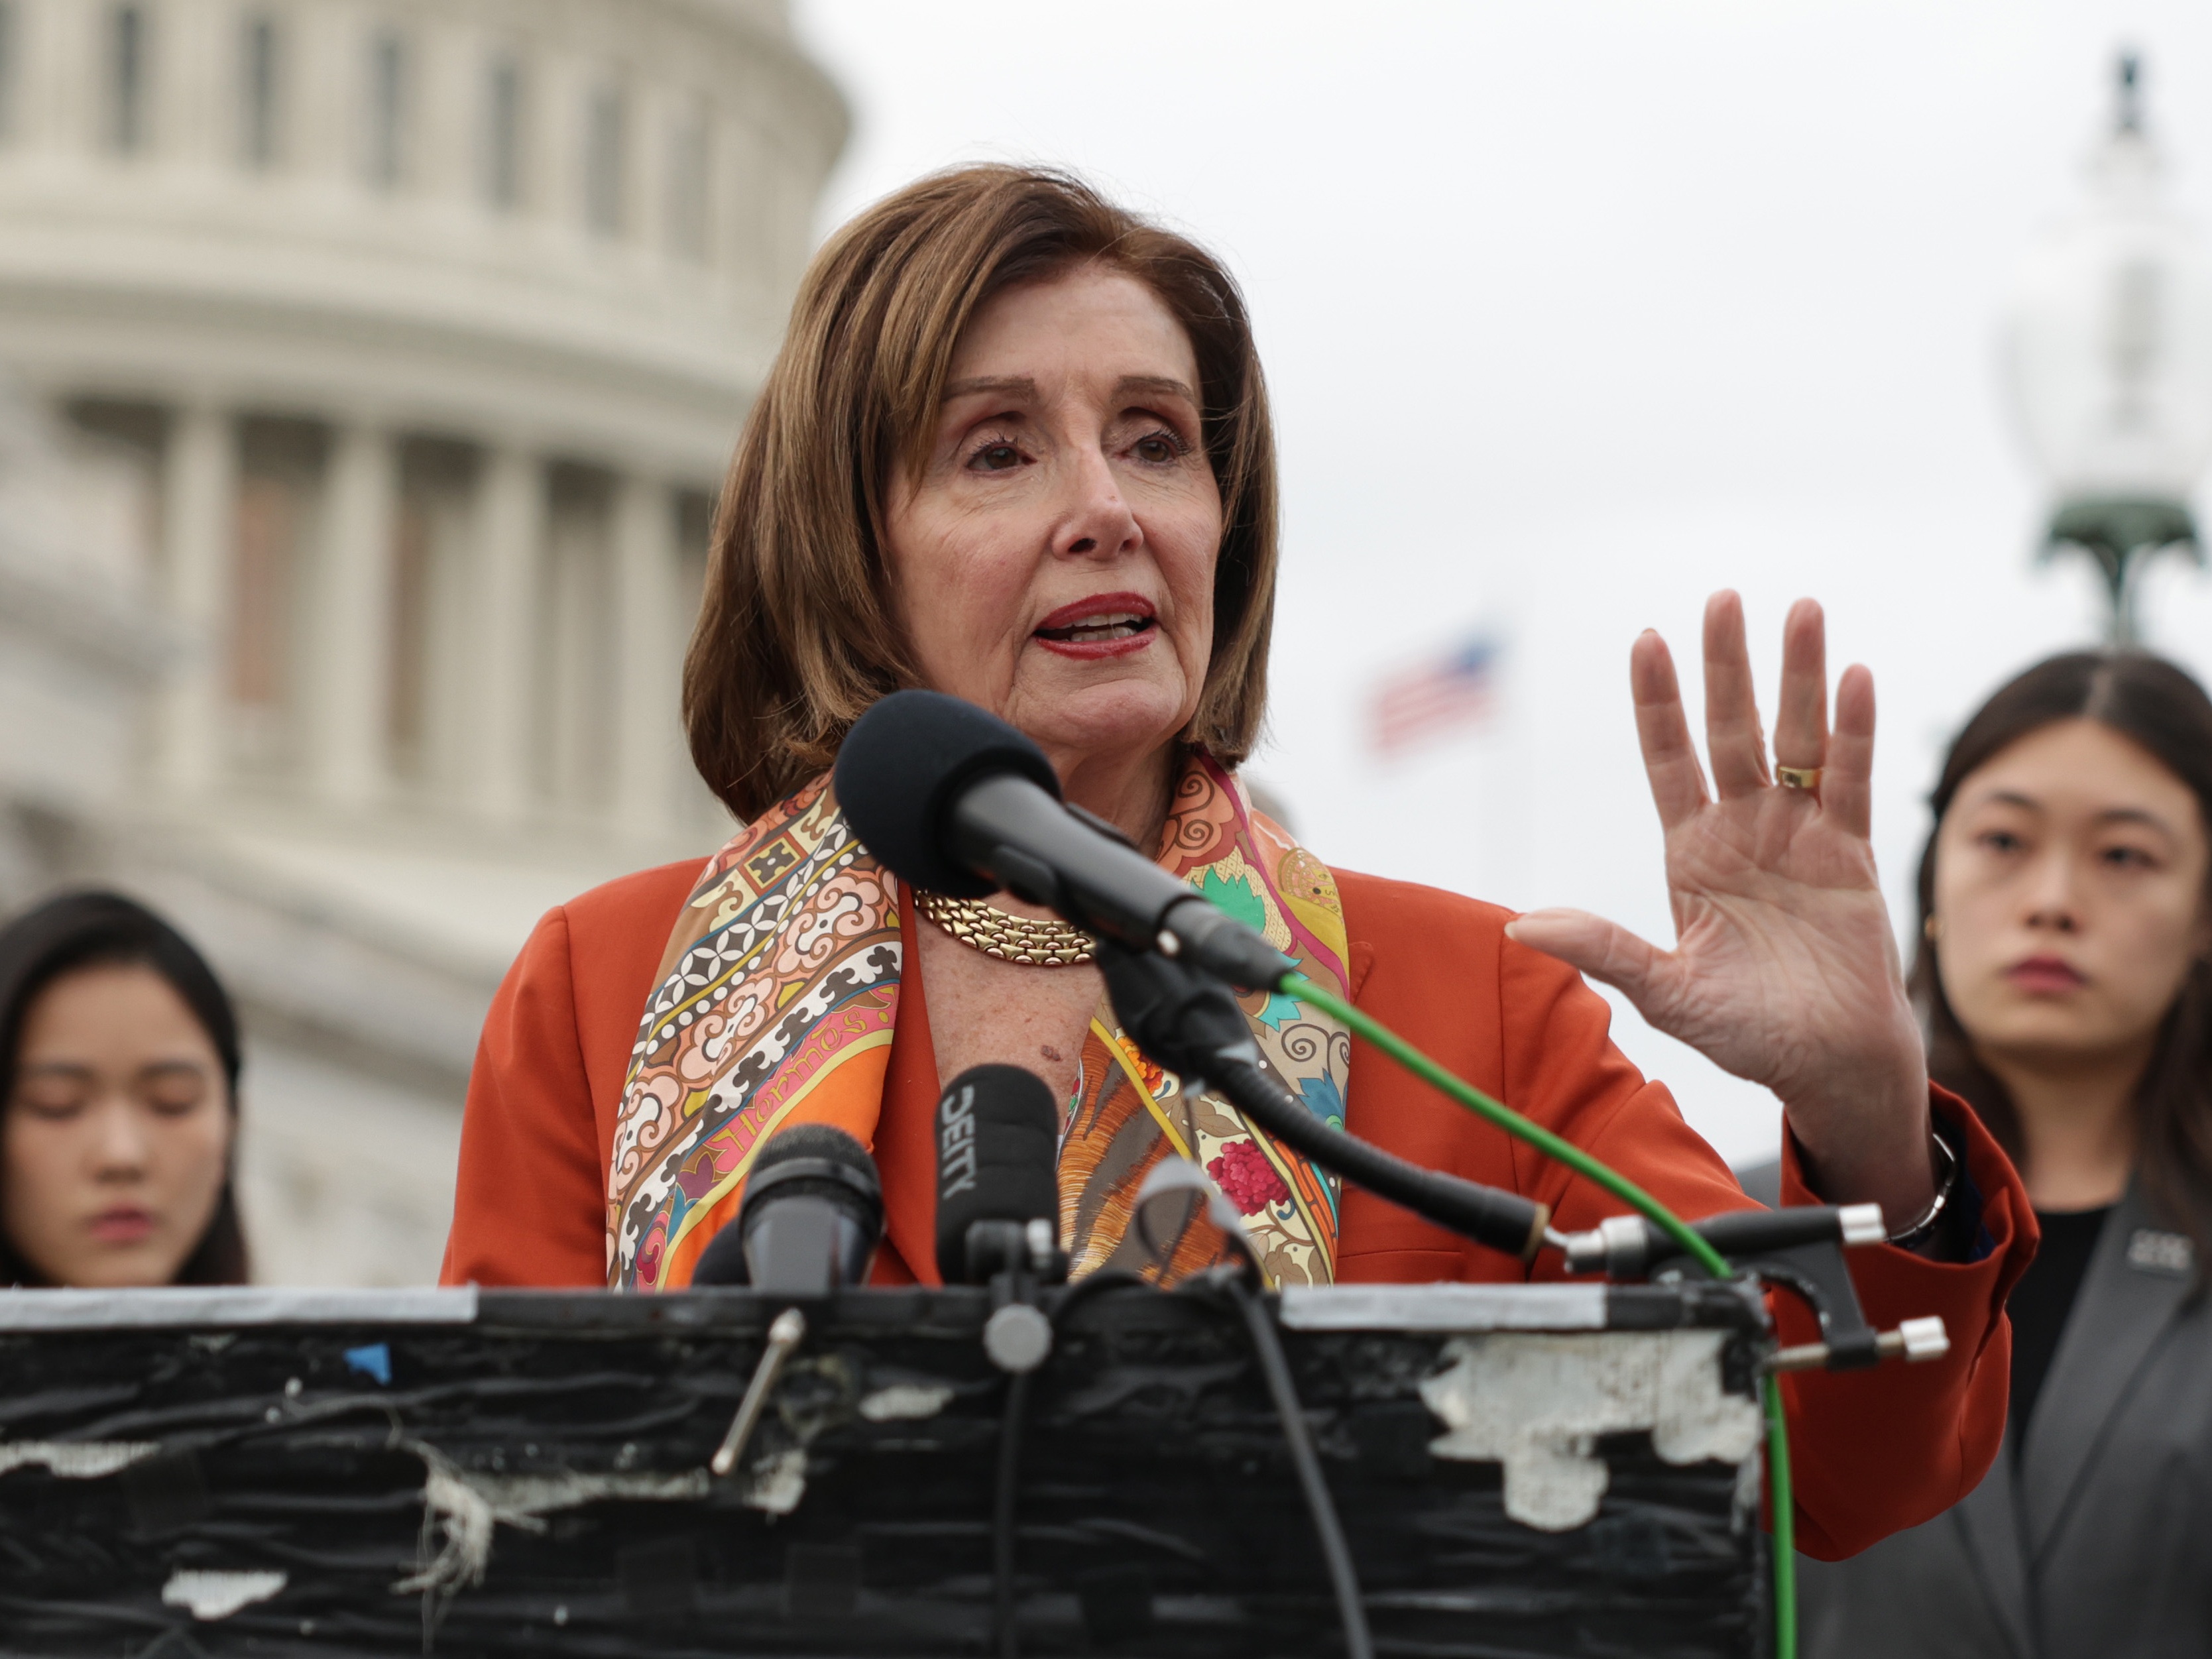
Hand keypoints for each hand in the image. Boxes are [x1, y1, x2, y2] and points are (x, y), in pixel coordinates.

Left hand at [1504, 592, 1935, 1228]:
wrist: (1828, 1067)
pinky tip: (1854, 677)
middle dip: (1726, 666)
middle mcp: (1744, 830)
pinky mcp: (1852, 855)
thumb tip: (1520, 926)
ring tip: (1800, 608)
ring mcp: (1800, 836)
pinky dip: (1855, 732)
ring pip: (1798, 741)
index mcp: (1691, 852)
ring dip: (1798, 677)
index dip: (1657, 703)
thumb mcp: (1666, 993)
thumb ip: (1605, 950)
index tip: (1645, 640)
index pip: (1668, 760)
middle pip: (1731, 732)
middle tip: (1723, 598)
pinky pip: (1851, 782)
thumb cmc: (1746, 1033)